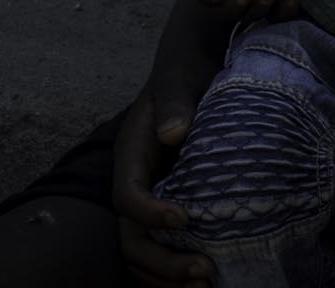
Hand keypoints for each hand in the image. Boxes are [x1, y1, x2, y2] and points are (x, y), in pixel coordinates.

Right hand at [114, 44, 216, 284]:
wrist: (194, 68)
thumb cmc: (186, 71)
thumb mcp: (180, 78)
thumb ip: (174, 102)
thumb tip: (173, 133)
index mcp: (131, 153)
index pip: (126, 195)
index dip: (149, 213)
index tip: (185, 218)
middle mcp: (135, 181)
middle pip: (130, 237)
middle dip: (162, 262)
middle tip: (204, 270)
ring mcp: (151, 198)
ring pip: (141, 252)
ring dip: (168, 275)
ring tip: (206, 282)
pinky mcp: (169, 207)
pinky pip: (161, 250)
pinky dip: (176, 270)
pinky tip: (207, 278)